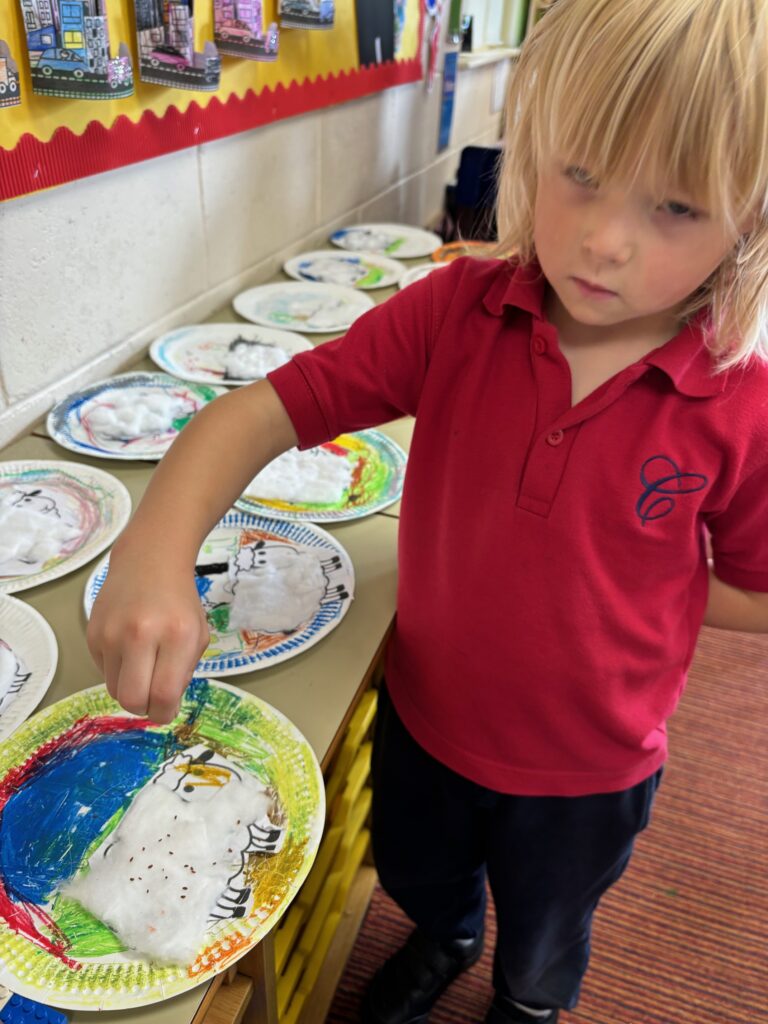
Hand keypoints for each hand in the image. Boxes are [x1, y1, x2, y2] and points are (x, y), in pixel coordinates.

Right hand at [86, 556, 209, 724]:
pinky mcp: (92, 633)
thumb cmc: (179, 602)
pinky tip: (129, 649)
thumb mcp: (198, 635)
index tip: (167, 709)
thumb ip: (184, 672)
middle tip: (152, 696)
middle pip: (132, 700)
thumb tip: (165, 707)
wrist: (148, 562)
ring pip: (113, 690)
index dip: (165, 713)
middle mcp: (141, 634)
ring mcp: (111, 633)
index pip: (163, 695)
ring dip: (129, 688)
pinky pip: (102, 671)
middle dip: (143, 708)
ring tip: (142, 666)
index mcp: (177, 636)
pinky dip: (117, 670)